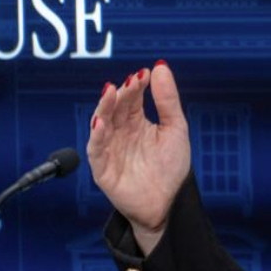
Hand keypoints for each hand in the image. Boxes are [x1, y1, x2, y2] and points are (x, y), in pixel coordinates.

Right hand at [87, 61, 190, 254]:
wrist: (169, 204)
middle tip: (130, 81)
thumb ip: (167, 100)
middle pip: (116, 108)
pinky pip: (96, 149)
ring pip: (102, 123)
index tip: (144, 73)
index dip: (136, 86)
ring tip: (111, 92)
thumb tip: (160, 67)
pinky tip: (101, 122)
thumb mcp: (175, 129)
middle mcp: (120, 132)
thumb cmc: (171, 168)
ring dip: (105, 107)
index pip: (132, 99)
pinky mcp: (102, 167)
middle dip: (122, 93)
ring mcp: (110, 148)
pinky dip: (97, 135)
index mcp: (137, 122)